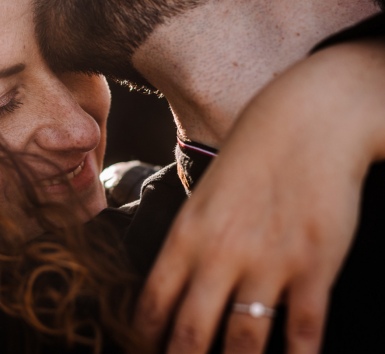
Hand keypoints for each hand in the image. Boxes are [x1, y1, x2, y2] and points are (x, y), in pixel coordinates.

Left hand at [132, 40, 384, 353]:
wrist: (306, 121)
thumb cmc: (251, 156)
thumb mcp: (204, 197)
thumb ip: (190, 244)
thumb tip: (177, 287)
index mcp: (187, 235)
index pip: (152, 303)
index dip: (143, 338)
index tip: (141, 351)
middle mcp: (220, 255)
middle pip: (189, 331)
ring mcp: (267, 264)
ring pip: (241, 340)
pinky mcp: (313, 267)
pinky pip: (301, 330)